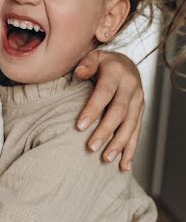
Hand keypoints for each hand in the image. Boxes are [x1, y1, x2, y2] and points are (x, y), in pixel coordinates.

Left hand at [75, 50, 143, 170]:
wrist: (126, 63)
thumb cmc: (102, 63)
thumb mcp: (93, 56)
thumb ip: (86, 63)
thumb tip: (80, 73)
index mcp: (117, 72)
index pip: (104, 93)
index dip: (93, 109)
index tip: (80, 127)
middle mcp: (131, 86)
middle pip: (119, 112)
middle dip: (106, 131)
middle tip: (91, 147)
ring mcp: (139, 100)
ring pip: (131, 124)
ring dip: (119, 143)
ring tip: (106, 159)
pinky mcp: (141, 111)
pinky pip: (137, 132)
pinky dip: (131, 149)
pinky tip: (124, 165)